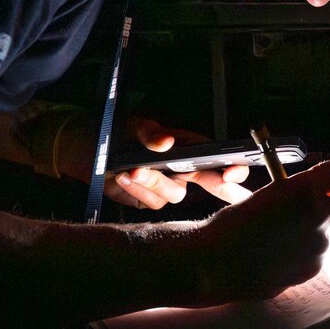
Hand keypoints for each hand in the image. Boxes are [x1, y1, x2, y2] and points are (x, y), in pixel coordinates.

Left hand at [106, 118, 252, 208]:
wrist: (95, 154)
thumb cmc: (124, 135)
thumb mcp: (137, 127)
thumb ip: (152, 134)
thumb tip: (167, 141)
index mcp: (192, 149)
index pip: (221, 160)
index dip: (234, 169)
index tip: (231, 173)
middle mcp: (185, 171)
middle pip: (214, 184)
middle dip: (225, 188)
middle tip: (227, 186)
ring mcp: (169, 187)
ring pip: (175, 194)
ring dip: (156, 182)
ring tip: (135, 169)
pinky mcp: (151, 200)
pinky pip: (153, 202)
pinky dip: (138, 189)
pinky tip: (124, 177)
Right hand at [190, 160, 329, 301]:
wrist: (214, 264)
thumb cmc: (234, 224)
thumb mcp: (269, 193)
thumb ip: (304, 188)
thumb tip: (327, 186)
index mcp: (306, 191)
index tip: (326, 181)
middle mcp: (319, 218)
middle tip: (329, 202)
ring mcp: (318, 248)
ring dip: (314, 231)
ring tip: (278, 235)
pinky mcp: (311, 271)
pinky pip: (313, 256)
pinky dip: (300, 254)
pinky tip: (274, 254)